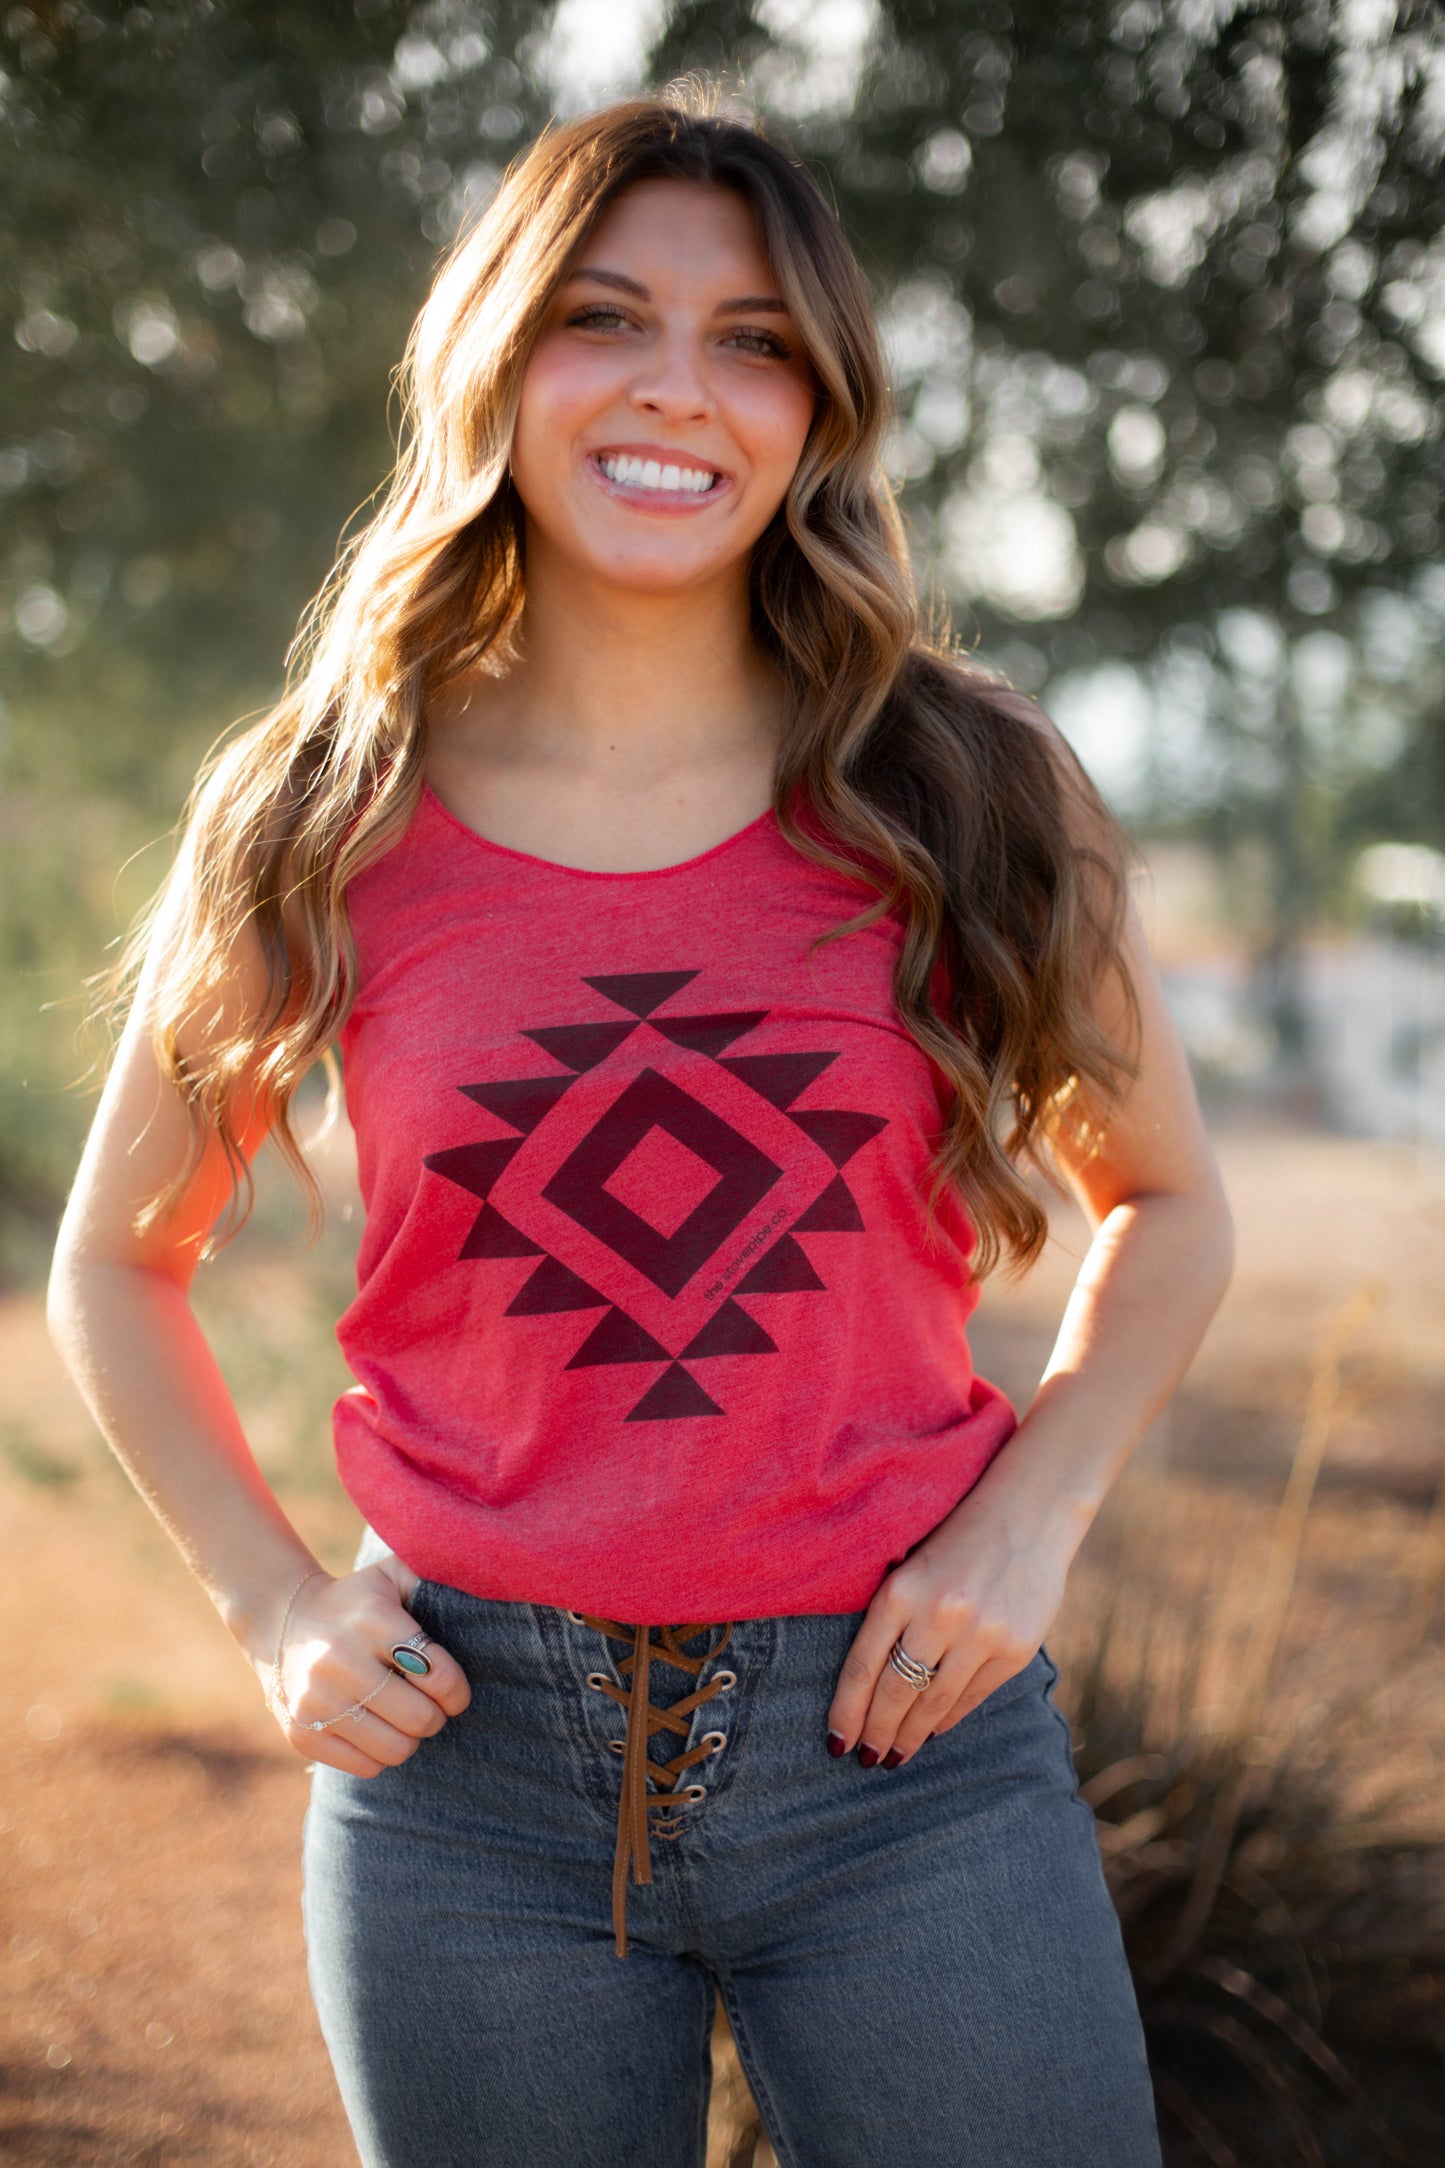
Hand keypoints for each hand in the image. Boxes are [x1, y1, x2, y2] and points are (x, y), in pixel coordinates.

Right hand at [266, 1560, 470, 1776]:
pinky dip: (379, 1754)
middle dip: (436, 1717)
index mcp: (372, 1621)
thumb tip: (483, 1588)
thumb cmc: (358, 1601)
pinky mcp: (301, 1733)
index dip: (457, 1690)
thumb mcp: (391, 1576)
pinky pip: (365, 1766)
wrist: (284, 1622)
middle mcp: (340, 1661)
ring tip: (403, 1718)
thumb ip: (432, 1578)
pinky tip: (375, 1728)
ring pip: (395, 1749)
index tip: (453, 1691)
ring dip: (410, 1738)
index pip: (437, 1673)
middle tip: (431, 1706)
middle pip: (420, 1718)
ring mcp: (316, 1701)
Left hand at [825, 1490, 1076, 1768]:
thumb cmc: (958, 1538)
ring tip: (895, 1756)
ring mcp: (980, 1634)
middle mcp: (938, 1613)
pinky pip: (972, 1696)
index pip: (862, 1667)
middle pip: (895, 1692)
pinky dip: (947, 1718)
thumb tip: (871, 1687)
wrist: (1029, 1511)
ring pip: (933, 1702)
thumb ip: (894, 1617)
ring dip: (911, 1735)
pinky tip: (933, 1730)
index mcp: (901, 1589)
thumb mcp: (912, 1565)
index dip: (846, 1711)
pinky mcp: (1014, 1648)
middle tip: (865, 1758)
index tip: (836, 1740)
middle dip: (877, 1731)